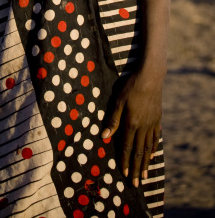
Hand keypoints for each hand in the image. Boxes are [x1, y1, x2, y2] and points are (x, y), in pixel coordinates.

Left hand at [101, 69, 161, 187]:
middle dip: (136, 168)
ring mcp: (152, 124)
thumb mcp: (118, 101)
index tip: (124, 174)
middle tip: (135, 183)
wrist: (151, 77)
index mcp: (131, 123)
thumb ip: (112, 119)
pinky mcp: (157, 119)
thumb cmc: (131, 87)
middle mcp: (142, 127)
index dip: (125, 161)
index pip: (126, 147)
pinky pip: (155, 138)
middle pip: (138, 152)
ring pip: (148, 148)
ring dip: (145, 162)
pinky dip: (153, 148)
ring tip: (145, 175)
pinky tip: (152, 155)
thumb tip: (104, 137)